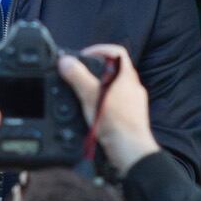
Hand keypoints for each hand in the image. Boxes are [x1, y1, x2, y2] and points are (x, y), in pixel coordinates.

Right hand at [58, 45, 156, 170]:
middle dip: (95, 71)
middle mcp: (133, 88)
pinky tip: (93, 113)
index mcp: (126, 77)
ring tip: (83, 95)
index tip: (84, 57)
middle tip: (80, 76)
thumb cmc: (116, 123)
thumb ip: (77, 76)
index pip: (117, 52)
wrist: (130, 150)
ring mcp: (134, 104)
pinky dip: (104, 104)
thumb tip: (65, 62)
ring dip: (99, 89)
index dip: (99, 50)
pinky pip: (116, 104)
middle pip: (114, 70)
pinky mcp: (131, 118)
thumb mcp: (90, 96)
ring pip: (115, 88)